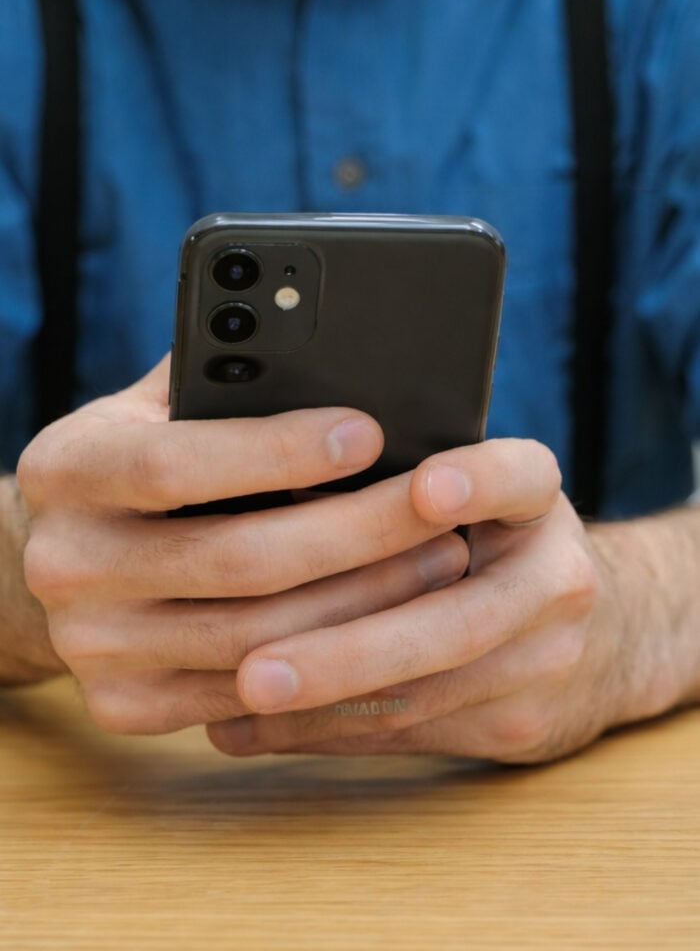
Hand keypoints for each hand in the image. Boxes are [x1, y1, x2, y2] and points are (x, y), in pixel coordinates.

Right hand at [17, 356, 467, 731]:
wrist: (68, 557)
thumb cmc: (139, 462)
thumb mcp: (155, 410)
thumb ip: (223, 388)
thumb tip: (338, 364)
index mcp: (66, 471)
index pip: (174, 463)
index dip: (279, 451)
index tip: (370, 433)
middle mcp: (66, 563)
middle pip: (236, 560)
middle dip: (358, 534)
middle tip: (441, 507)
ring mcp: (91, 647)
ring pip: (257, 639)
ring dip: (364, 603)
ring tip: (439, 561)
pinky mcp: (123, 705)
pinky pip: (248, 700)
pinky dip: (333, 665)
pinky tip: (391, 625)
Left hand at [207, 439, 678, 763]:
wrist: (609, 636)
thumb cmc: (499, 545)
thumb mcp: (475, 497)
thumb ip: (391, 492)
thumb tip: (265, 494)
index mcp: (538, 501)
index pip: (519, 479)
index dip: (478, 481)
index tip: (426, 490)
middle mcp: (557, 580)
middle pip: (454, 623)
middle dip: (346, 654)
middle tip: (253, 671)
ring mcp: (547, 662)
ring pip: (421, 696)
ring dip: (318, 708)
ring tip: (228, 707)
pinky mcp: (521, 727)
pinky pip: (409, 737)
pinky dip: (322, 733)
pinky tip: (251, 728)